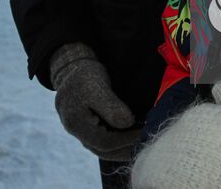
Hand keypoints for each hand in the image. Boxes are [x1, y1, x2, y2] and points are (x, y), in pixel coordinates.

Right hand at [49, 42, 139, 161]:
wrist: (72, 69)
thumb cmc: (85, 75)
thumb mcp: (98, 86)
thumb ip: (111, 107)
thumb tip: (128, 123)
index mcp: (76, 123)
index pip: (104, 143)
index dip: (126, 140)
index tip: (144, 132)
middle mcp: (77, 132)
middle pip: (104, 151)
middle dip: (127, 148)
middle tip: (147, 140)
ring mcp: (81, 133)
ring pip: (104, 149)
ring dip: (124, 147)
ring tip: (142, 140)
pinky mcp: (88, 130)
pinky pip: (104, 142)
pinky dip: (119, 142)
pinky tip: (133, 136)